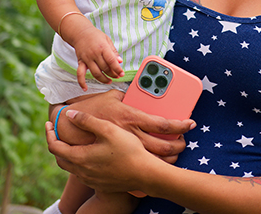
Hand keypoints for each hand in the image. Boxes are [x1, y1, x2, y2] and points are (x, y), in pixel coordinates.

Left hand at [46, 109, 155, 192]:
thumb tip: (69, 115)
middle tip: (57, 132)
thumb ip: (87, 120)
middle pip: (60, 158)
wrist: (145, 174)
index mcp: (80, 158)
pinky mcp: (99, 184)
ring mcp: (90, 180)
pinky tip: (89, 153)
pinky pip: (82, 172)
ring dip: (68, 153)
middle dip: (55, 144)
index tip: (49, 124)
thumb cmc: (128, 150)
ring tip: (73, 141)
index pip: (54, 147)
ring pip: (71, 167)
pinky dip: (79, 161)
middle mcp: (82, 172)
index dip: (49, 134)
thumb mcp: (107, 129)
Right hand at [52, 90, 194, 162]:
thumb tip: (146, 94)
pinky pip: (138, 165)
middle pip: (163, 146)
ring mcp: (124, 148)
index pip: (162, 123)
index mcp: (131, 117)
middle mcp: (130, 134)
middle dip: (178, 145)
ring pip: (153, 158)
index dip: (179, 125)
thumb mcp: (114, 97)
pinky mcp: (118, 157)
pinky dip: (150, 167)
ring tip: (175, 152)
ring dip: (168, 157)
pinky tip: (157, 165)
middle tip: (185, 142)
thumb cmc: (94, 108)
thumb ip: (131, 98)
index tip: (191, 124)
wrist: (70, 126)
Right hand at [72, 30, 124, 89]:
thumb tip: (120, 61)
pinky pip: (80, 74)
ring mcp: (87, 59)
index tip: (122, 74)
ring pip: (95, 73)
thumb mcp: (107, 40)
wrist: (80, 32)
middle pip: (104, 68)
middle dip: (112, 74)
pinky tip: (85, 88)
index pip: (111, 61)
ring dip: (103, 79)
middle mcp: (94, 54)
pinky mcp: (80, 62)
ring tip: (109, 81)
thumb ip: (113, 51)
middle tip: (117, 77)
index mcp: (102, 47)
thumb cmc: (95, 36)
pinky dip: (81, 82)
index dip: (117, 69)